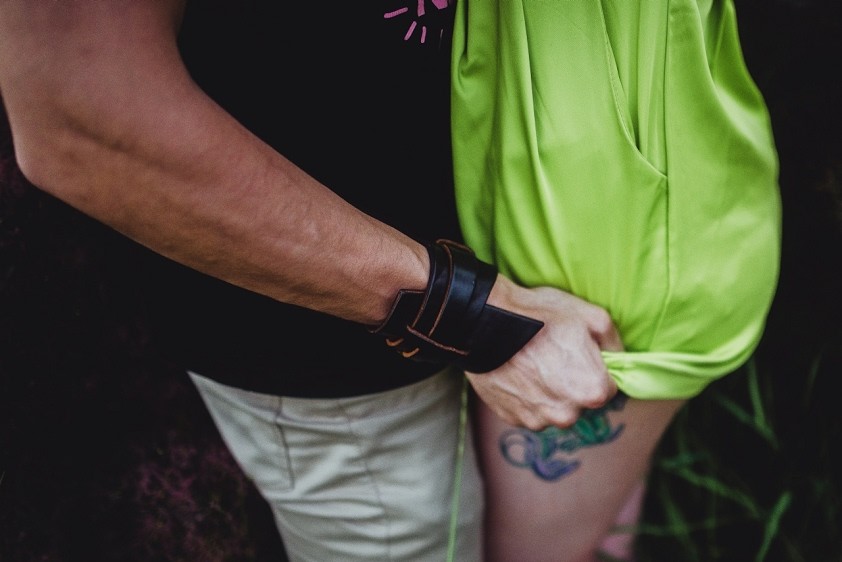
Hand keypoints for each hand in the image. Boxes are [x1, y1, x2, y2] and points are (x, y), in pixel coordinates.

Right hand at [466, 277, 622, 429]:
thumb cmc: (539, 316)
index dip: (595, 368)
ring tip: (533, 363)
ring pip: (553, 408)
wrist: (484, 322)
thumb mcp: (590, 315)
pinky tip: (518, 372)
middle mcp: (567, 414)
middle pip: (579, 402)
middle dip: (572, 383)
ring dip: (548, 392)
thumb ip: (613, 341)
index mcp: (592, 391)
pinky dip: (526, 395)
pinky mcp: (512, 418)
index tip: (580, 354)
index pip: (607, 388)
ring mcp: (537, 419)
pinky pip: (528, 410)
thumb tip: (618, 356)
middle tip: (554, 355)